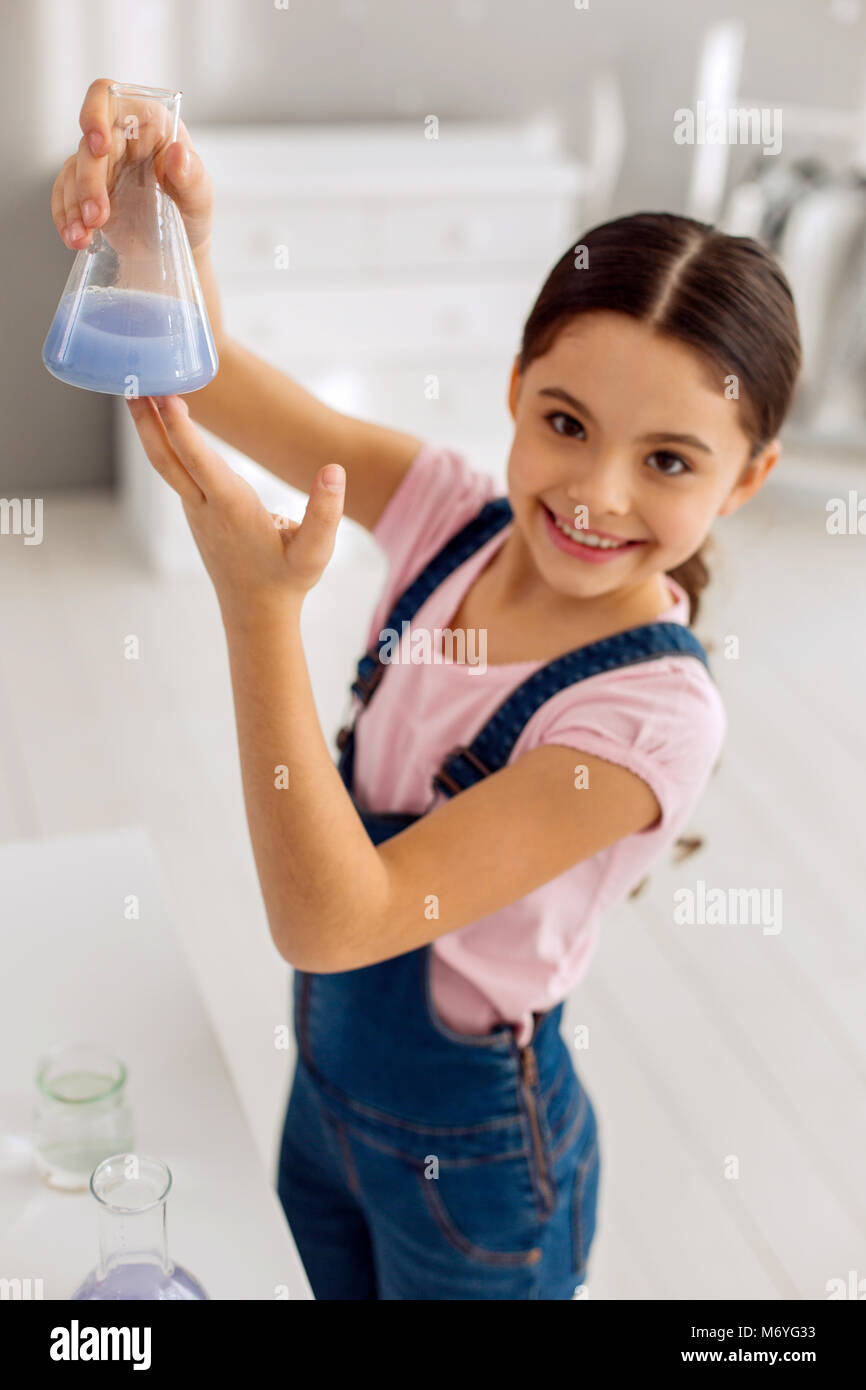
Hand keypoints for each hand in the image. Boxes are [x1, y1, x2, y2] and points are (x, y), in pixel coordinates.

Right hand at [50, 77, 213, 255]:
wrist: (179, 245)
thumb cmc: (192, 212)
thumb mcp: (201, 198)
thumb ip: (193, 177)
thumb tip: (178, 153)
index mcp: (149, 122)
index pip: (110, 98)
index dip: (96, 115)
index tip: (99, 146)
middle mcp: (120, 136)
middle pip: (88, 144)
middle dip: (88, 182)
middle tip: (97, 218)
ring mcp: (101, 162)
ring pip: (72, 170)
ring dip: (72, 204)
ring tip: (82, 236)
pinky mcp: (86, 187)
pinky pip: (64, 193)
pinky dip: (64, 215)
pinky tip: (73, 236)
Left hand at [126, 395, 345, 613]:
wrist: (258, 613)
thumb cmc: (288, 580)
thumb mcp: (317, 553)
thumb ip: (326, 512)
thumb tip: (333, 470)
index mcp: (232, 510)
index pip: (200, 464)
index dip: (182, 429)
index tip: (167, 396)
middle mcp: (206, 507)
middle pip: (165, 460)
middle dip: (146, 421)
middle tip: (132, 380)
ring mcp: (196, 510)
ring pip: (166, 464)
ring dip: (150, 427)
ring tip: (139, 387)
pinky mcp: (197, 510)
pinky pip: (175, 471)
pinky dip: (165, 442)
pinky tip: (161, 420)